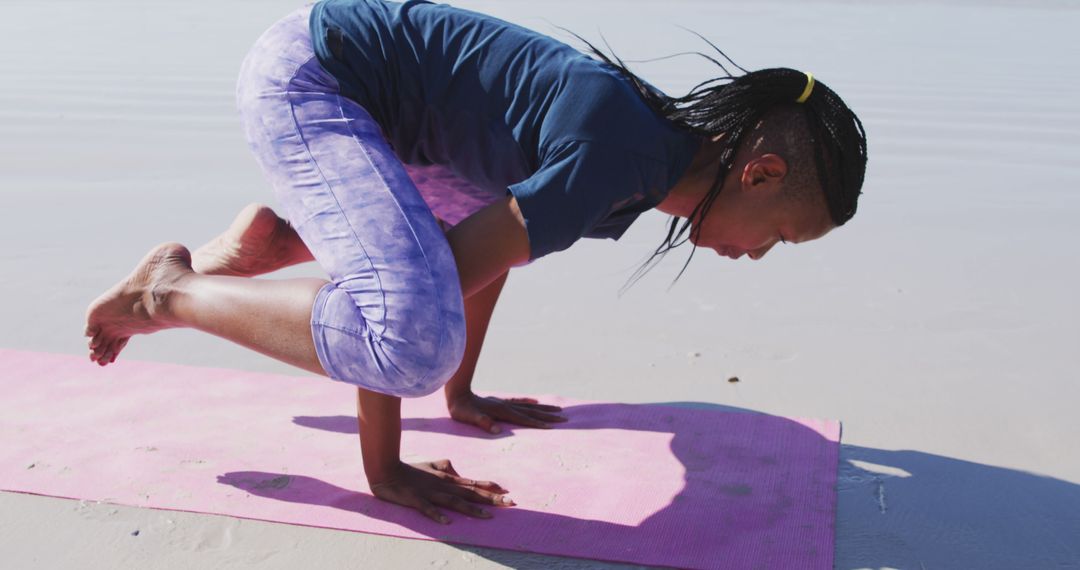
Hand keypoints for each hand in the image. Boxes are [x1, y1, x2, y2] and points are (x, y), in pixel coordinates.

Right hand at [369, 459, 514, 523]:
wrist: (386, 468)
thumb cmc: (409, 469)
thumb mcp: (431, 465)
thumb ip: (446, 466)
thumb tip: (458, 472)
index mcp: (447, 479)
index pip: (472, 484)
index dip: (490, 488)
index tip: (507, 492)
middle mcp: (442, 486)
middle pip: (470, 494)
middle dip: (490, 499)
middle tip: (510, 503)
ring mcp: (430, 493)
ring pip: (454, 502)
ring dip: (471, 510)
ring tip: (488, 517)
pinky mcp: (415, 499)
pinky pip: (428, 509)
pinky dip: (438, 515)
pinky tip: (448, 522)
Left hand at [448, 392, 567, 433]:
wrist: (456, 393)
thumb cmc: (461, 408)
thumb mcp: (469, 417)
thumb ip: (483, 423)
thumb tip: (497, 431)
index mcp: (502, 411)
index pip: (525, 419)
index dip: (538, 424)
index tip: (552, 428)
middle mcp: (506, 406)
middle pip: (532, 412)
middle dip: (548, 416)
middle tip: (565, 419)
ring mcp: (504, 402)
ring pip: (529, 406)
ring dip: (544, 409)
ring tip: (558, 409)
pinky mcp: (499, 401)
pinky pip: (519, 402)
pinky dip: (529, 402)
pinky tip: (535, 401)